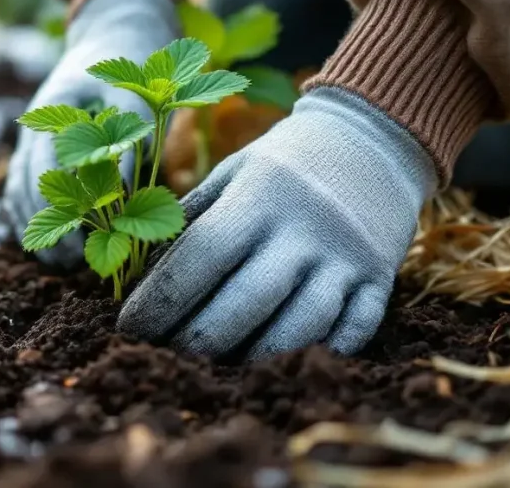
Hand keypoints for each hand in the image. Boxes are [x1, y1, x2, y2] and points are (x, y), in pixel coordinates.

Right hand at [4, 0, 179, 266]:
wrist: (119, 29)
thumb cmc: (135, 57)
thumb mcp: (138, 92)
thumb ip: (129, 134)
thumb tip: (124, 185)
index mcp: (54, 108)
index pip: (48, 165)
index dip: (61, 206)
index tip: (81, 239)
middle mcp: (36, 124)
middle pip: (29, 184)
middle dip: (48, 227)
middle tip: (71, 264)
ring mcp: (35, 136)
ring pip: (21, 188)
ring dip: (38, 227)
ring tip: (62, 263)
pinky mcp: (43, 148)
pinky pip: (27, 186)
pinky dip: (35, 215)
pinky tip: (52, 244)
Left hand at [117, 87, 436, 358]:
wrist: (370, 139)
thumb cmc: (281, 163)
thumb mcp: (231, 171)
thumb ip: (189, 219)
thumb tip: (140, 278)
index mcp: (260, 194)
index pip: (201, 255)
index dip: (161, 299)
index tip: (129, 328)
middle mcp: (306, 227)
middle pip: (247, 300)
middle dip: (198, 339)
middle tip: (164, 359)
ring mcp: (348, 257)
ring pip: (300, 325)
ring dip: (253, 357)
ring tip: (215, 372)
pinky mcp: (380, 280)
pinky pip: (351, 333)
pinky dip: (313, 356)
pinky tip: (277, 368)